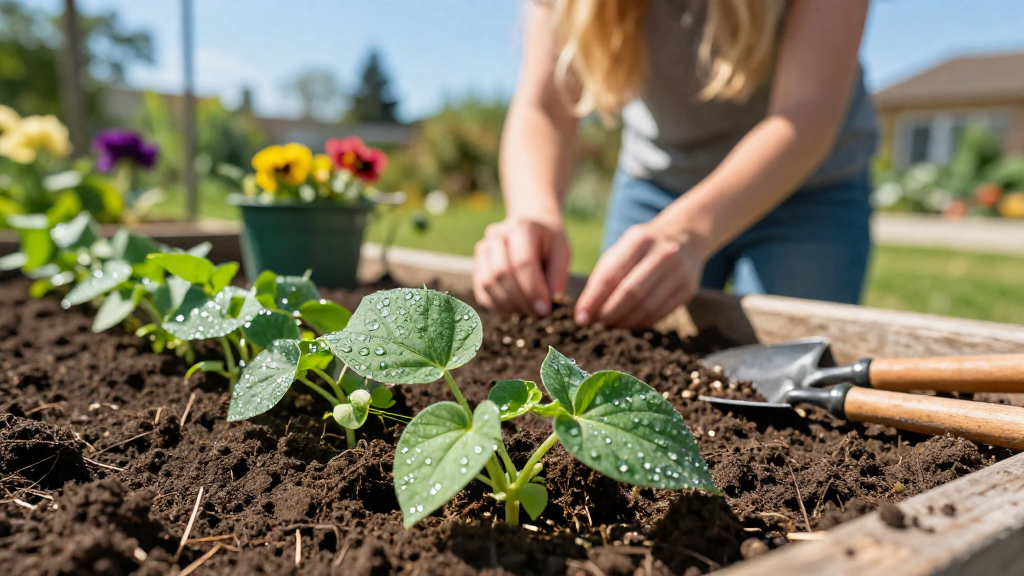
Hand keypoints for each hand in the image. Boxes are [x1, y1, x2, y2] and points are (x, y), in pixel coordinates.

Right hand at [473, 217, 570, 315]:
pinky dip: (498, 306)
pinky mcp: (477, 264)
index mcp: (522, 228)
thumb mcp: (562, 253)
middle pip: (501, 273)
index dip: (533, 289)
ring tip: (527, 310)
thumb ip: (559, 275)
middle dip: (520, 300)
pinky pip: (481, 292)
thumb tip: (552, 300)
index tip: (544, 309)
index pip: (523, 262)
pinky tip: (514, 307)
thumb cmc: (548, 243)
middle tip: (536, 313)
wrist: (530, 226)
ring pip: (488, 283)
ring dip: (508, 304)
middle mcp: (497, 234)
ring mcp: (483, 248)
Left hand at [574, 222, 704, 328]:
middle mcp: (663, 253)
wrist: (686, 236)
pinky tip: (629, 325)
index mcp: (640, 239)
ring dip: (624, 322)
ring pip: (647, 307)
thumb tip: (586, 311)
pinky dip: (641, 323)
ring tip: (610, 326)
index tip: (581, 317)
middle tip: (595, 325)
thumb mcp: (623, 248)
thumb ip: (603, 276)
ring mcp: (679, 272)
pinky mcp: (688, 289)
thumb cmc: (643, 247)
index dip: (594, 299)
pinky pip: (660, 313)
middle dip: (609, 313)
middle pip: (630, 293)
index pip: (611, 274)